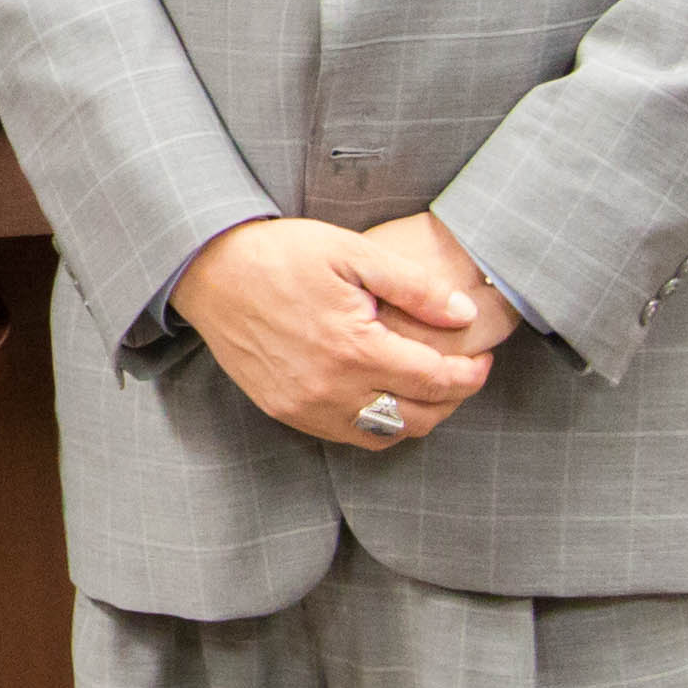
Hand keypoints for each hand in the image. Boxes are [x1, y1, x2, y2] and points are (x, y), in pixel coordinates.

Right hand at [170, 217, 494, 447]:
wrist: (207, 269)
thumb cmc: (279, 254)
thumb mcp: (350, 252)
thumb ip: (413, 285)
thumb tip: (464, 314)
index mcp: (355, 349)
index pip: (437, 381)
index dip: (471, 374)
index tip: (481, 358)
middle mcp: (332, 389)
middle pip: (419, 418)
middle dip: (452, 398)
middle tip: (462, 372)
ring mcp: (305, 406)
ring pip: (385, 435)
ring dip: (417, 416)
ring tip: (425, 386)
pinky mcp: (285, 410)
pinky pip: (347, 435)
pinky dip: (376, 423)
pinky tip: (380, 394)